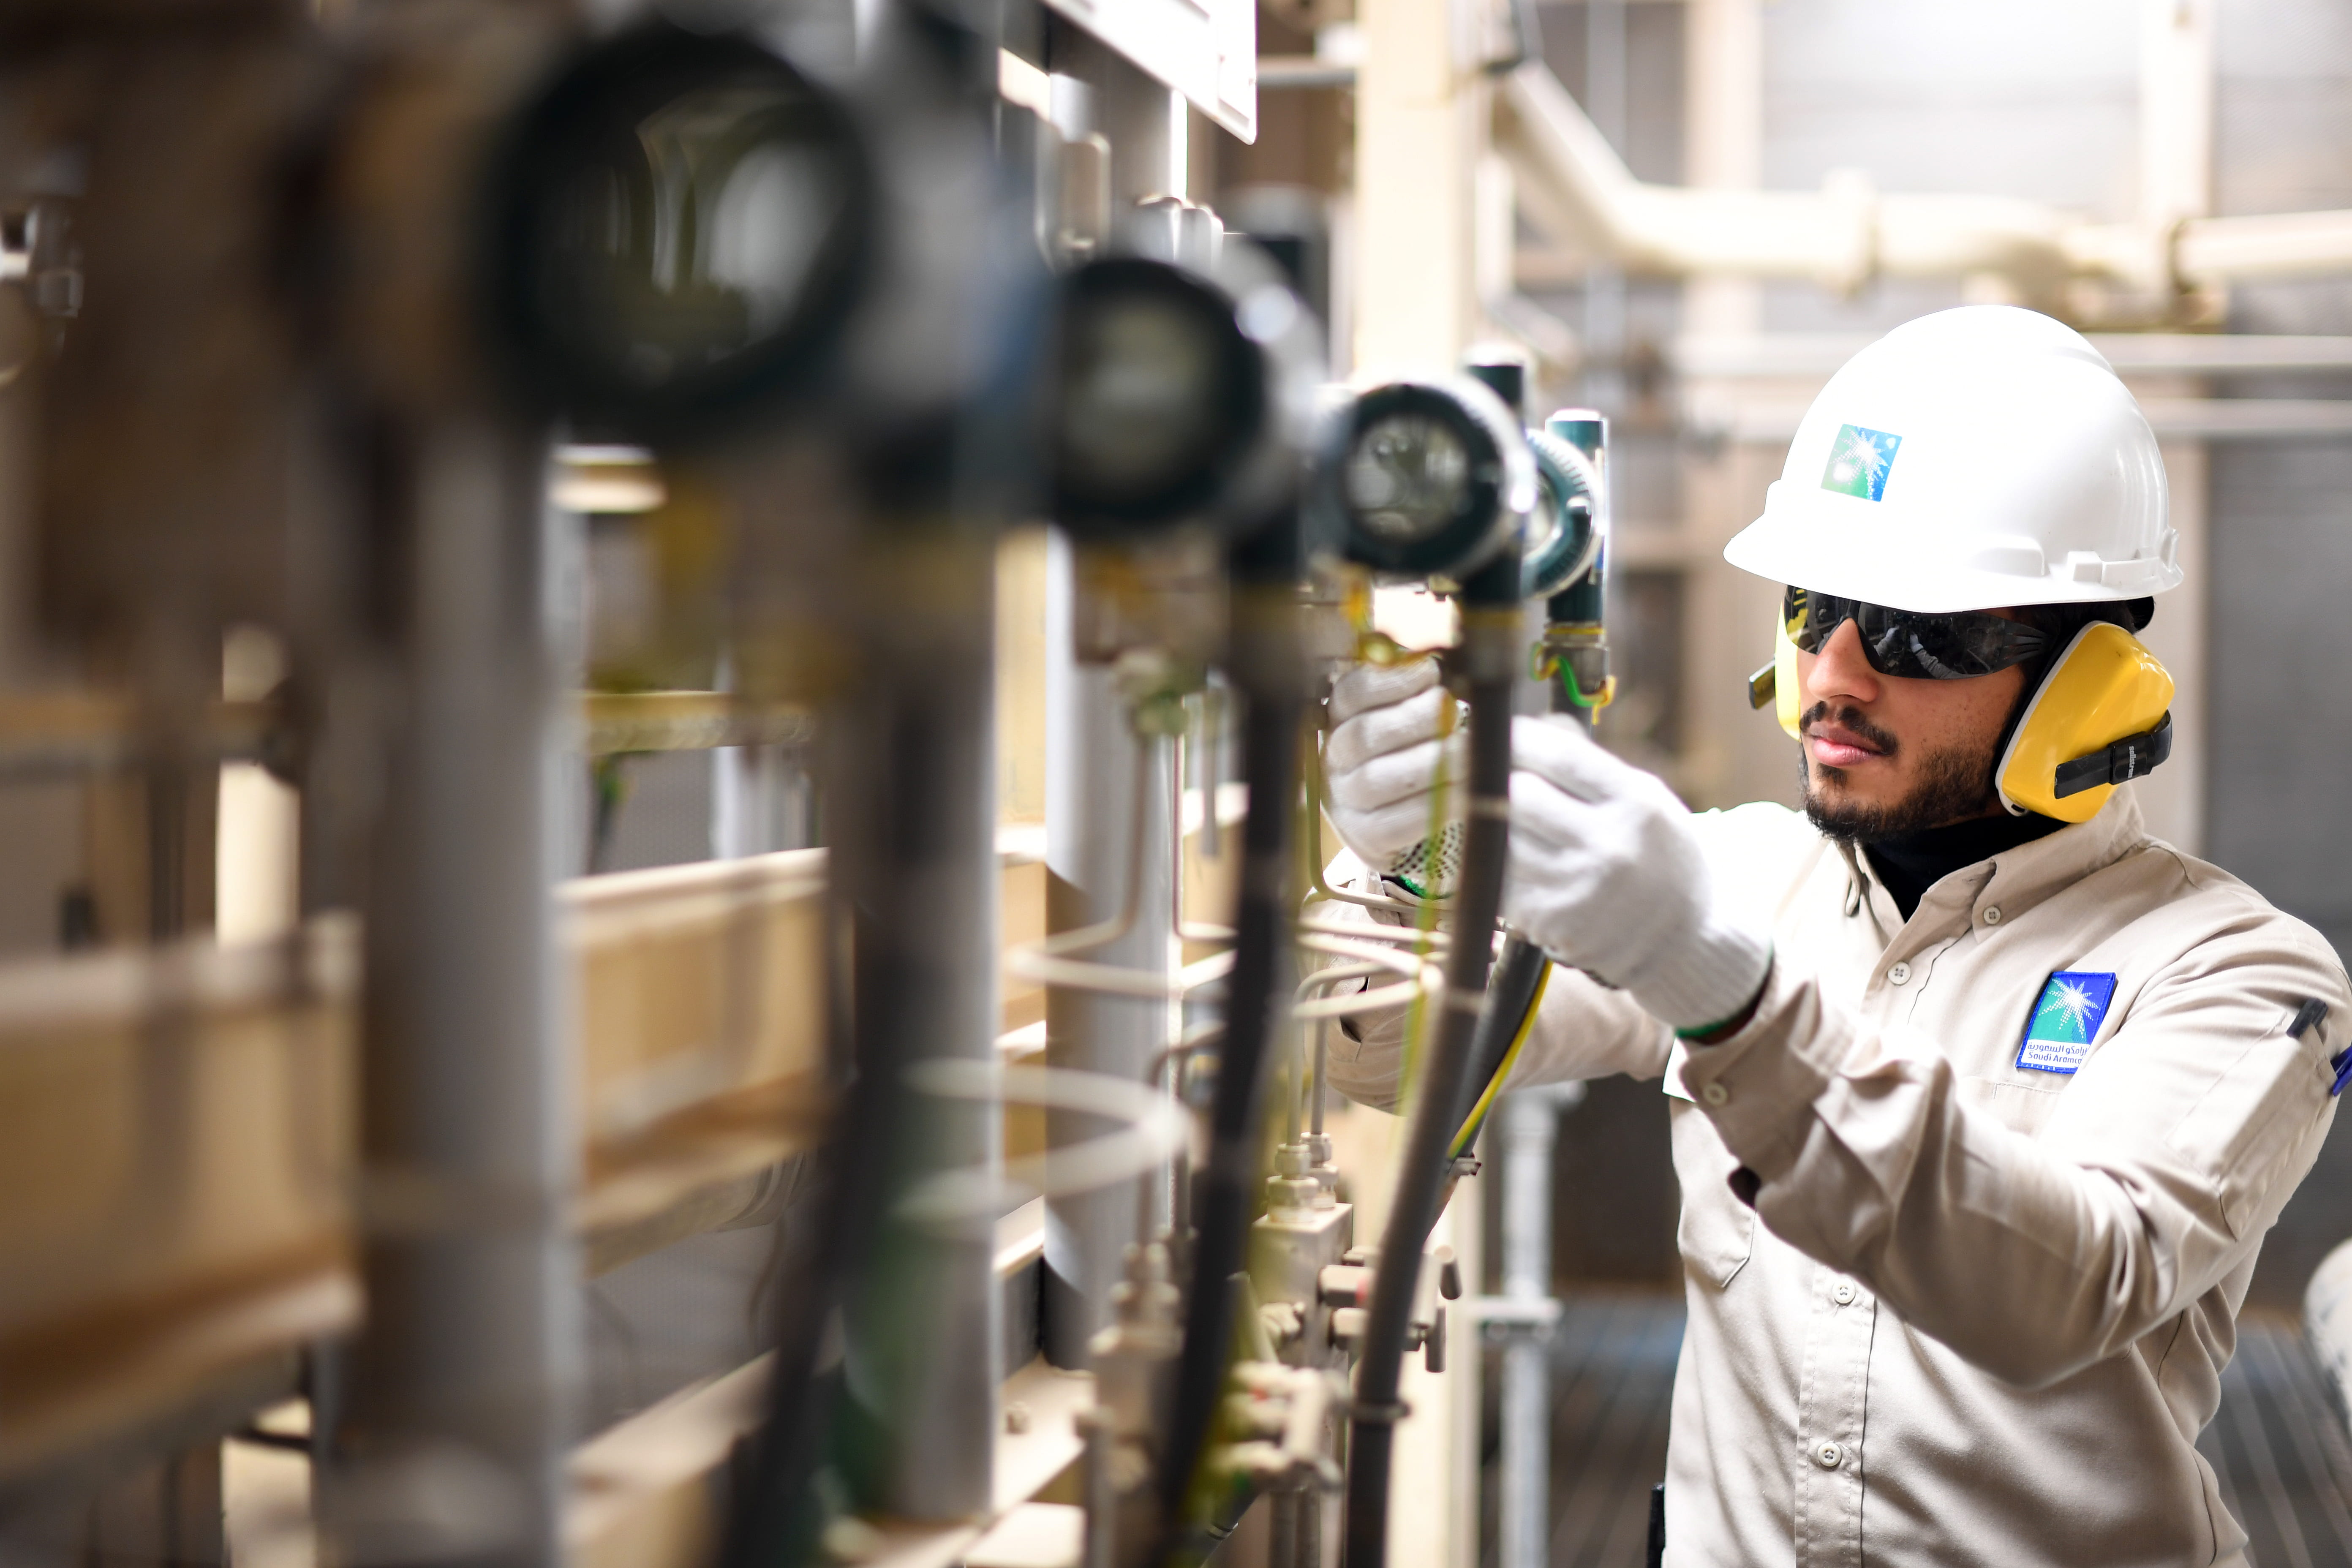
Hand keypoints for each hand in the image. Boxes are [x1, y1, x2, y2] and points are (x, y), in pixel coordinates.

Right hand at [1323, 659, 1466, 880]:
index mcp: (1339, 719)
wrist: (1394, 816)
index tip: (1430, 671)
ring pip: (1379, 779)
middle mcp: (1335, 759)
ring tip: (1468, 751)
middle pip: (1365, 735)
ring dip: (1430, 762)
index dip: (1390, 680)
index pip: (1351, 693)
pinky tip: (1466, 791)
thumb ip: (1412, 692)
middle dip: (1415, 719)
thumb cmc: (1407, 751)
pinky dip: (1438, 804)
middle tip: (1452, 711)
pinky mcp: (1367, 836)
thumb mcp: (1402, 714)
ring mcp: (1346, 800)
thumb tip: (1433, 669)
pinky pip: (1401, 821)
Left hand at [1504, 715, 1770, 1031]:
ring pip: (1500, 840)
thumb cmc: (1658, 856)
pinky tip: (1502, 858)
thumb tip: (1537, 726)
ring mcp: (1577, 889)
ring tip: (1485, 814)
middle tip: (1477, 773)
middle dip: (1492, 780)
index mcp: (1635, 804)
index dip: (1517, 738)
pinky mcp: (1552, 924)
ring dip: (1486, 824)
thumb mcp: (1647, 801)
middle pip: (1518, 796)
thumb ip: (1593, 766)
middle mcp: (1608, 846)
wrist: (1683, 939)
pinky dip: (1494, 866)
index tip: (1494, 731)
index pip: (1561, 757)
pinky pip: (1501, 881)